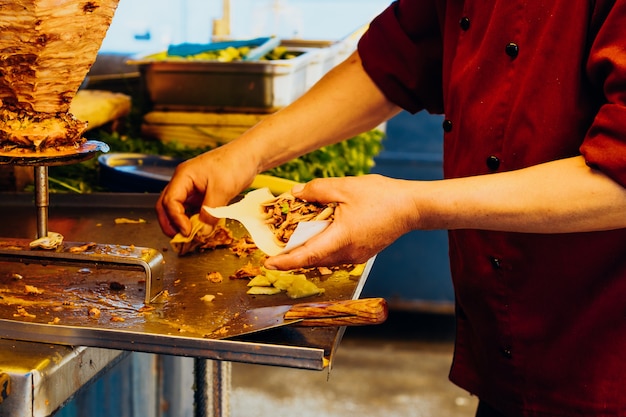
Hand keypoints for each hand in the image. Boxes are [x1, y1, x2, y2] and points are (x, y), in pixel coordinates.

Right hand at [156, 144, 256, 236]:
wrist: (249, 156)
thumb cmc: (235, 164)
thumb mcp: (222, 190)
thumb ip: (210, 213)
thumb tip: (203, 233)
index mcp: (183, 176)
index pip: (170, 201)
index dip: (176, 219)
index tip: (187, 232)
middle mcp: (184, 182)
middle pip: (166, 205)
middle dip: (170, 223)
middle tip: (180, 238)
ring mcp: (192, 187)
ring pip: (179, 209)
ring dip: (182, 223)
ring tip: (192, 236)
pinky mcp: (202, 193)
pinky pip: (193, 209)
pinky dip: (194, 219)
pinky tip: (202, 229)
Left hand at [264, 174, 418, 269]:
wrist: (412, 207)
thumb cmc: (381, 196)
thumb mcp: (345, 186)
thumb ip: (317, 190)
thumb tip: (295, 193)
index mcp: (341, 238)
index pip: (306, 256)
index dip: (285, 261)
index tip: (268, 263)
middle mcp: (348, 253)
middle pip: (313, 260)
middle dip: (291, 257)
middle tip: (272, 250)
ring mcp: (356, 256)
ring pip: (324, 259)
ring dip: (306, 253)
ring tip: (290, 243)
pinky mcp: (362, 253)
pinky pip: (335, 256)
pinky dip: (321, 249)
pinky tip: (315, 237)